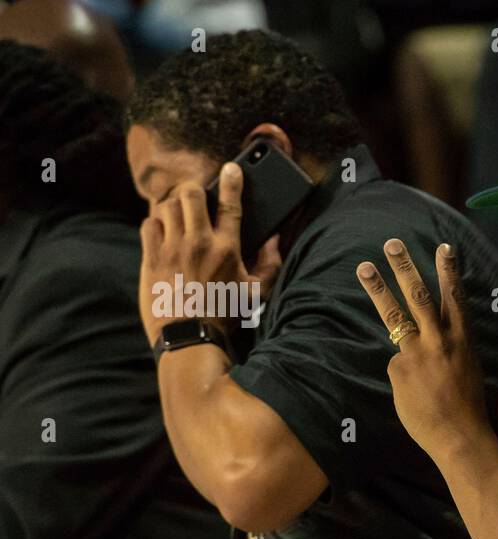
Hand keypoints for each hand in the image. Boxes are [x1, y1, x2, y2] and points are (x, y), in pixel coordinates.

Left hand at [138, 162, 281, 343]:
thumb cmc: (225, 316)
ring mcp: (171, 249)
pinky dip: (155, 223)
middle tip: (197, 199)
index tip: (232, 168)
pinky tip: (163, 233)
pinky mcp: (150, 258)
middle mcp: (198, 243)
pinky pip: (148, 224)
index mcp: (227, 249)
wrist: (189, 337)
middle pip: (191, 194)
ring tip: (180, 218)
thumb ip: (270, 264)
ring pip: (167, 205)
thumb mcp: (257, 293)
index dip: (232, 181)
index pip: (230, 204)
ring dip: (174, 207)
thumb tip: (274, 240)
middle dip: (194, 191)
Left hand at [357, 240, 491, 460]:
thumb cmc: (466, 407)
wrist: (460, 436)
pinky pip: (396, 366)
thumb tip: (418, 345)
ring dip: (379, 288)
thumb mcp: (466, 369)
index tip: (443, 247)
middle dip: (406, 267)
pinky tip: (415, 396)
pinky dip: (403, 377)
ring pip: (395, 315)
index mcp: (462, 339)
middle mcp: (440, 340)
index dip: (449, 271)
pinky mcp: (399, 369)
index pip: (455, 298)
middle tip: (392, 244)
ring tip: (365, 266)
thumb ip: (445, 349)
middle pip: (420, 295)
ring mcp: (417, 353)